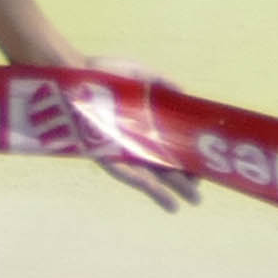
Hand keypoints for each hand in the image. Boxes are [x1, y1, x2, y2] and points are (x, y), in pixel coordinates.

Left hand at [45, 55, 194, 213]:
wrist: (75, 76)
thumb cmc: (104, 74)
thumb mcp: (139, 74)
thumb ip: (162, 82)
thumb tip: (185, 93)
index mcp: (146, 125)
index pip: (171, 147)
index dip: (186, 159)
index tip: (203, 169)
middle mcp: (135, 141)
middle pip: (164, 166)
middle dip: (183, 181)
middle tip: (200, 195)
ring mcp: (122, 149)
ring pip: (150, 176)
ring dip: (169, 190)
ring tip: (188, 203)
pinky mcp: (107, 154)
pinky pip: (129, 174)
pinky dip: (147, 186)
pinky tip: (165, 199)